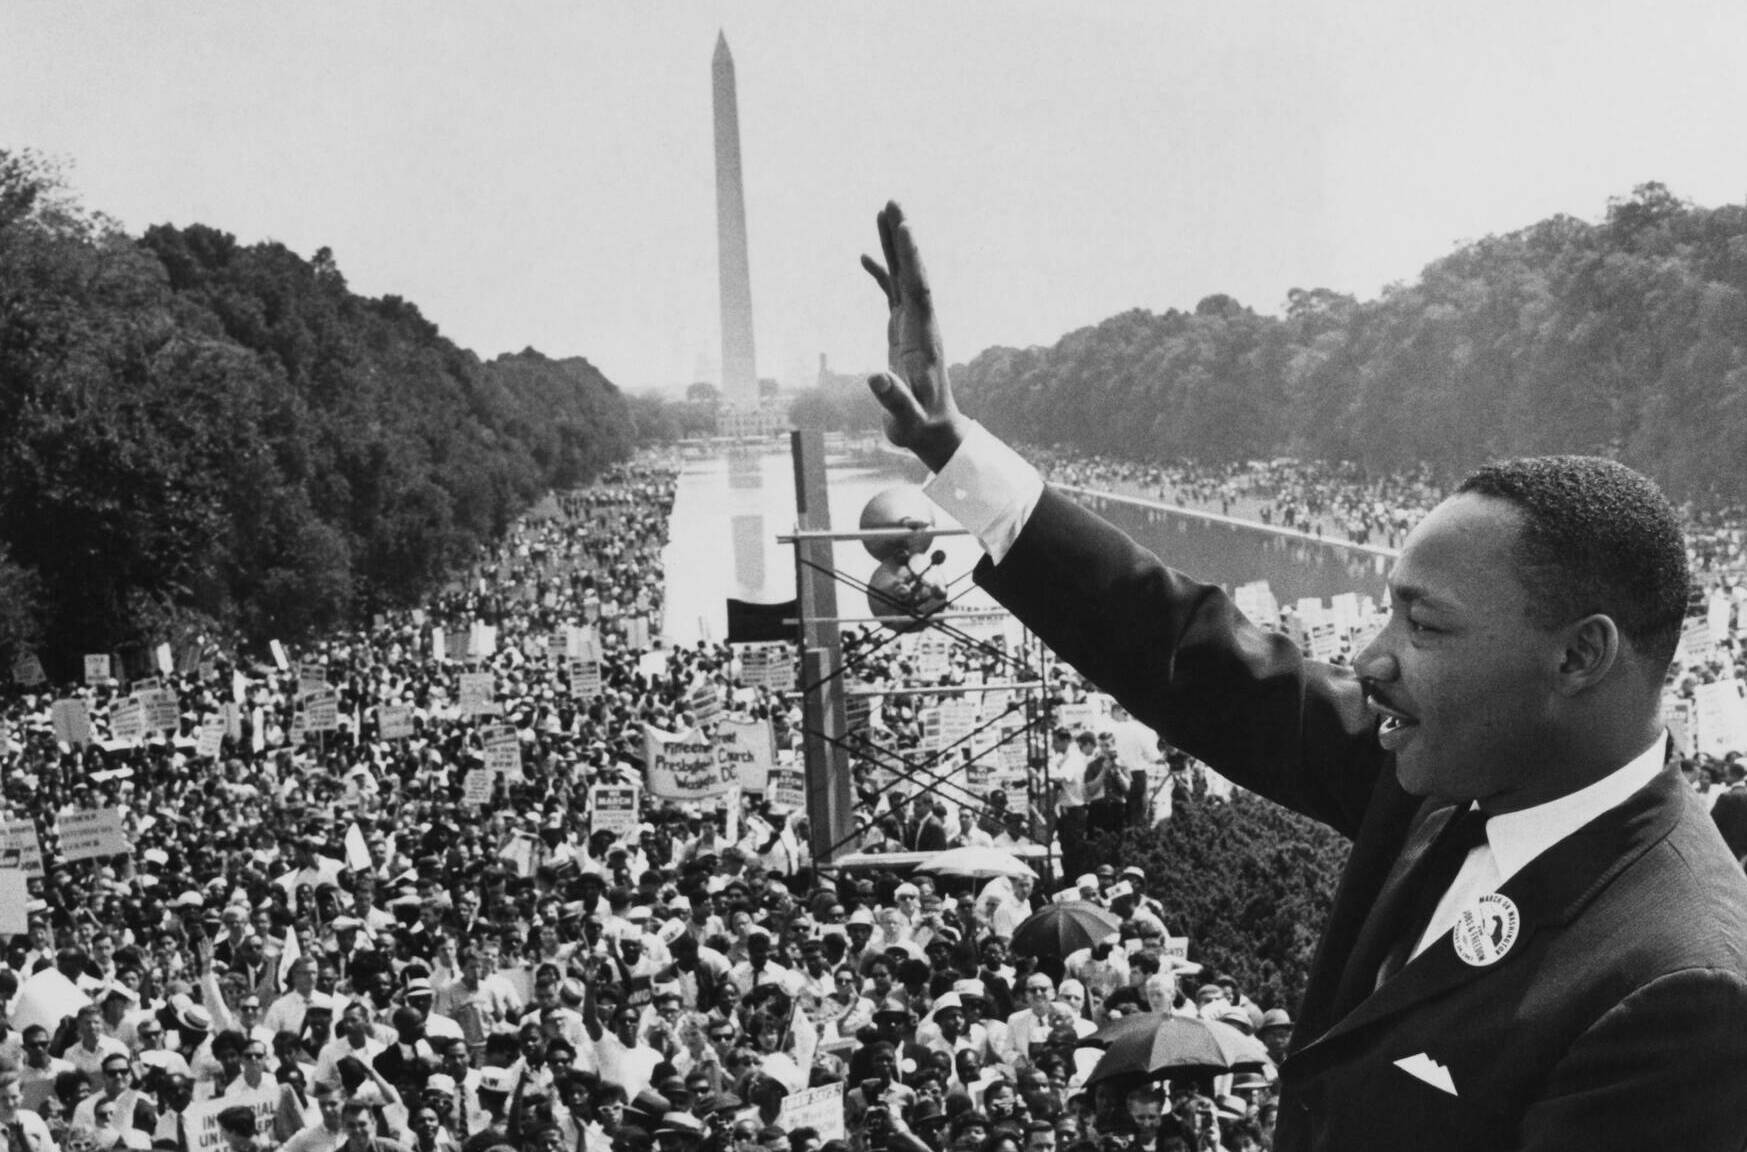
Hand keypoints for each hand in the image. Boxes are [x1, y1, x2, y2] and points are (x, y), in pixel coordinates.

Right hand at [862, 202, 968, 472]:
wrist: (933, 432)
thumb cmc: (920, 427)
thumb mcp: (906, 420)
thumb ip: (894, 400)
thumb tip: (875, 378)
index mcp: (925, 338)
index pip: (920, 289)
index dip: (912, 259)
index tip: (905, 227)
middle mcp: (922, 324)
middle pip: (913, 273)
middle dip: (902, 238)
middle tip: (892, 202)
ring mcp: (913, 325)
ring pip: (903, 277)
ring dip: (893, 247)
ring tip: (883, 213)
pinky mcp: (903, 331)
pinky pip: (891, 294)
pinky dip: (881, 273)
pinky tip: (866, 258)